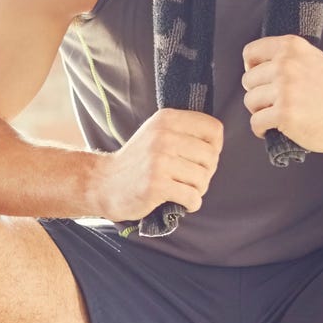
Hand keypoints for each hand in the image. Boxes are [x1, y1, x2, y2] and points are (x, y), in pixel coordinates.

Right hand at [92, 108, 223, 222]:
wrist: (104, 183)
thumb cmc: (138, 162)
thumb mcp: (157, 133)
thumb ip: (184, 132)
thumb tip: (217, 145)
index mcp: (167, 119)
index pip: (214, 129)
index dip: (214, 147)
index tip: (200, 158)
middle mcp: (163, 136)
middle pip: (211, 157)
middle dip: (206, 172)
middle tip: (189, 178)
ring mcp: (159, 160)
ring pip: (203, 178)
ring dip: (197, 190)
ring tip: (182, 189)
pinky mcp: (157, 185)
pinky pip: (192, 197)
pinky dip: (191, 204)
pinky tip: (180, 202)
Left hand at [240, 33, 322, 157]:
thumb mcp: (312, 58)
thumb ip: (286, 55)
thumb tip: (254, 62)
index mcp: (292, 47)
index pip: (250, 53)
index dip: (252, 68)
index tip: (262, 80)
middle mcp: (287, 64)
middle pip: (248, 80)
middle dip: (258, 93)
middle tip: (275, 101)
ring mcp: (285, 89)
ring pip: (250, 101)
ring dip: (260, 111)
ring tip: (277, 114)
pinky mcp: (284, 113)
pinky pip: (255, 122)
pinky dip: (261, 129)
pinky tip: (273, 128)